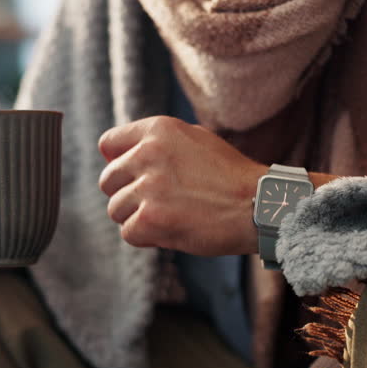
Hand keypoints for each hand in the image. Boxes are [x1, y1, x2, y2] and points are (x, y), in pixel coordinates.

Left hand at [98, 116, 267, 255]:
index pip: (108, 144)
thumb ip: (156, 142)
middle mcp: (148, 153)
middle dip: (127, 194)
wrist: (258, 205)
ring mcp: (148, 186)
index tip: (132, 177)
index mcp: (158, 130)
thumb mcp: (196, 139)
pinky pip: (128, 233)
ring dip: (137, 218)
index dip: (117, 163)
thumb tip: (111, 153)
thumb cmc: (230, 176)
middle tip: (157, 202)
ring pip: (115, 209)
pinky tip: (172, 231)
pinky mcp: (151, 218)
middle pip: (107, 181)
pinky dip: (147, 238)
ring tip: (169, 216)